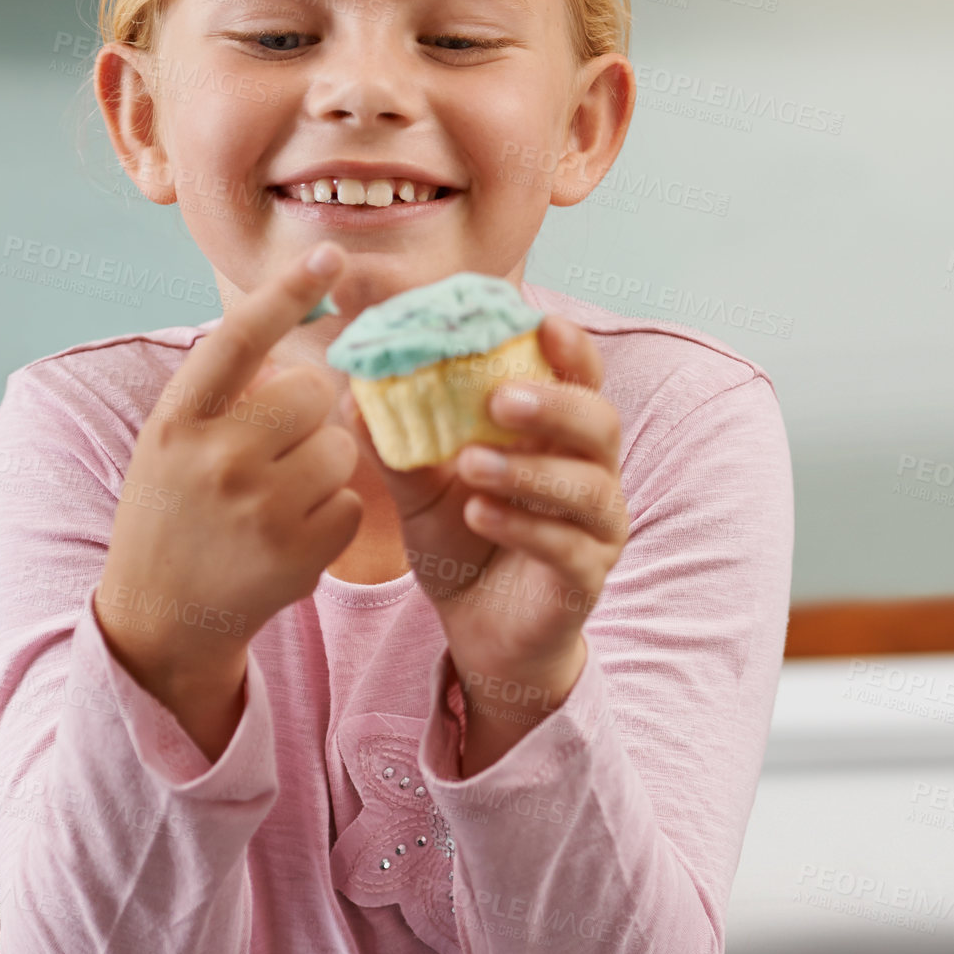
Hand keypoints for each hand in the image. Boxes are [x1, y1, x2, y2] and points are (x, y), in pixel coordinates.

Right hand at [94, 242, 361, 732]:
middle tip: (278, 447)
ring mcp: (259, 510)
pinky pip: (351, 503)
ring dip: (324, 467)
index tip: (330, 256)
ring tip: (278, 500)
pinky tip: (290, 536)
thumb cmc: (173, 514)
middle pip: (312, 393)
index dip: (284, 293)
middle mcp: (214, 460)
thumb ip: (223, 393)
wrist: (159, 618)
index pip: (237, 340)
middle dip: (309, 413)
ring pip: (340, 448)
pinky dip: (332, 516)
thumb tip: (298, 342)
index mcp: (176, 423)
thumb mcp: (172, 444)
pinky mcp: (298, 555)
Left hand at [338, 315, 628, 734]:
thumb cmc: (461, 541)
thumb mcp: (420, 489)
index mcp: (558, 434)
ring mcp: (597, 528)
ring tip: (470, 465)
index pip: (580, 377)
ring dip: (528, 470)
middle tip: (498, 400)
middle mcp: (591, 473)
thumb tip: (354, 390)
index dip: (569, 348)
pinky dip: (524, 526)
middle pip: (600, 422)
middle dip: (553, 404)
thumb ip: (398, 444)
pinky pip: (567, 547)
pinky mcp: (586, 578)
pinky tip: (478, 514)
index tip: (539, 323)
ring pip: (587, 486)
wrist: (478, 629)